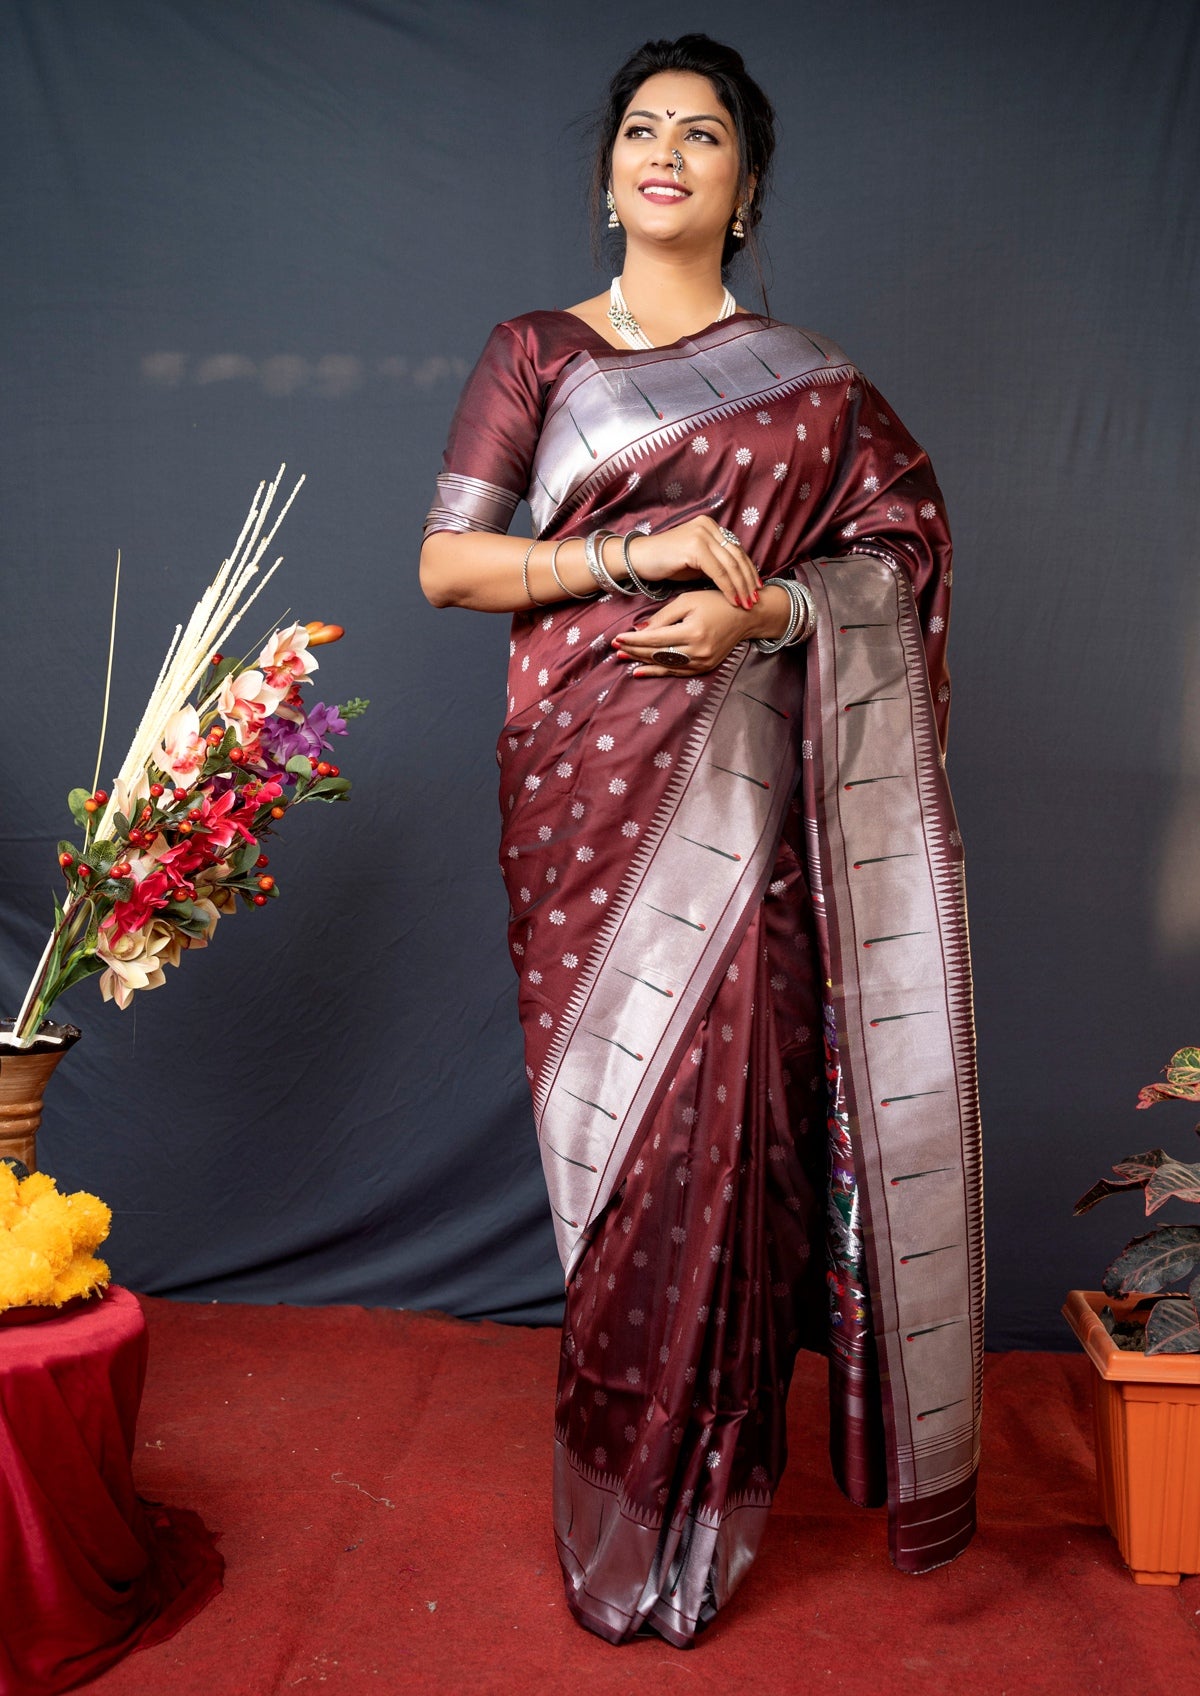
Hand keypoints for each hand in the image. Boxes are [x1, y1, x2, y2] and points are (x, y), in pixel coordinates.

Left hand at [612, 589, 762, 677]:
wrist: (745, 617)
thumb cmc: (715, 603)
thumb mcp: (687, 601)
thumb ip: (663, 616)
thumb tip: (639, 630)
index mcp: (693, 631)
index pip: (655, 639)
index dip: (634, 640)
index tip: (617, 638)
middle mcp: (698, 650)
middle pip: (657, 654)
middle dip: (634, 651)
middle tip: (615, 647)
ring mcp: (702, 662)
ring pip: (664, 664)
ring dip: (642, 662)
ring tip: (623, 658)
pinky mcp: (704, 667)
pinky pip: (676, 672)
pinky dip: (657, 672)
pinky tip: (640, 671)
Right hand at [625, 518, 760, 609]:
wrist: (638, 559)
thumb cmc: (665, 563)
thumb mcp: (695, 562)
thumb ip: (715, 564)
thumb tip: (737, 579)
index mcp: (710, 526)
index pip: (736, 550)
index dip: (749, 570)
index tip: (756, 588)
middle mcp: (708, 526)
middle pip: (737, 556)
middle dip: (749, 580)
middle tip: (755, 599)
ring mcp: (702, 534)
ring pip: (731, 564)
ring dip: (741, 586)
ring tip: (747, 603)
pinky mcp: (695, 547)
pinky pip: (718, 571)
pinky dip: (728, 587)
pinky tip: (733, 600)